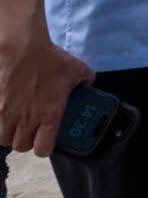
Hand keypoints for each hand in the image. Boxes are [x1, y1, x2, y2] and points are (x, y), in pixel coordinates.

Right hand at [0, 26, 94, 156]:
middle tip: (31, 133)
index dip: (44, 149)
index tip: (45, 144)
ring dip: (10, 135)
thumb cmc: (49, 58)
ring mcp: (7, 113)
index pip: (43, 149)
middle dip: (26, 142)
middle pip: (21, 146)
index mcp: (49, 114)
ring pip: (3, 139)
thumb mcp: (78, 69)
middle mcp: (27, 118)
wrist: (21, 48)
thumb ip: (86, 81)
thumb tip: (89, 83)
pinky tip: (4, 114)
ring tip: (15, 125)